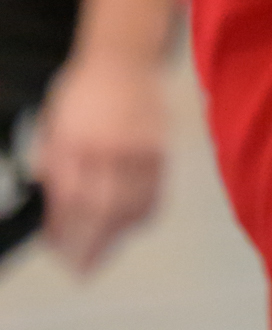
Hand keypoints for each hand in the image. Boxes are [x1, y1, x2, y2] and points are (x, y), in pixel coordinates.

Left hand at [35, 49, 169, 274]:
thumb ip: (52, 167)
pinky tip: (127, 228)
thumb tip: (53, 213)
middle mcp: (109, 145)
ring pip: (132, 207)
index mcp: (76, 138)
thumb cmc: (83, 91)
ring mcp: (139, 148)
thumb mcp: (53, 126)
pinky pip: (154, 195)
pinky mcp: (160, 149)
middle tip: (80, 270)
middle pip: (103, 209)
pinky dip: (141, 218)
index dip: (62, 230)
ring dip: (116, 238)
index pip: (69, 196)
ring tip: (101, 256)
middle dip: (90, 246)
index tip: (55, 250)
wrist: (123, 58)